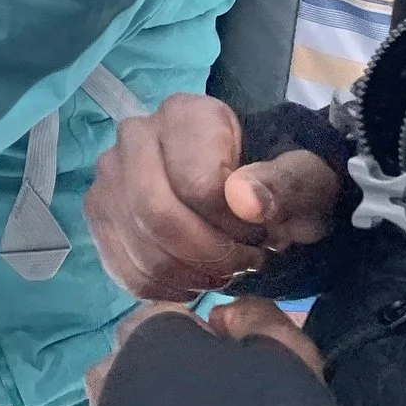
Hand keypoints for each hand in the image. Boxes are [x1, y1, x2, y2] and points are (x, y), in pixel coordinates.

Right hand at [84, 92, 344, 300]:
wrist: (253, 195)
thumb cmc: (279, 184)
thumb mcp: (305, 181)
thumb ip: (284, 184)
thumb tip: (243, 200)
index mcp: (185, 115)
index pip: (196, 185)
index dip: (235, 225)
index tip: (262, 232)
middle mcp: (135, 136)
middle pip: (155, 215)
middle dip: (208, 256)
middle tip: (243, 264)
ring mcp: (109, 176)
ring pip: (140, 248)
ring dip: (191, 276)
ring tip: (223, 270)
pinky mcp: (100, 214)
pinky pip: (125, 270)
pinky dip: (166, 289)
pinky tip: (194, 278)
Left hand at [84, 298, 325, 405]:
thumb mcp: (284, 347)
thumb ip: (250, 315)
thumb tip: (221, 316)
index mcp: (147, 331)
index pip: (162, 317)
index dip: (196, 337)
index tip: (223, 363)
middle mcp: (110, 369)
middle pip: (133, 359)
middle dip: (163, 372)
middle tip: (207, 404)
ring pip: (117, 403)